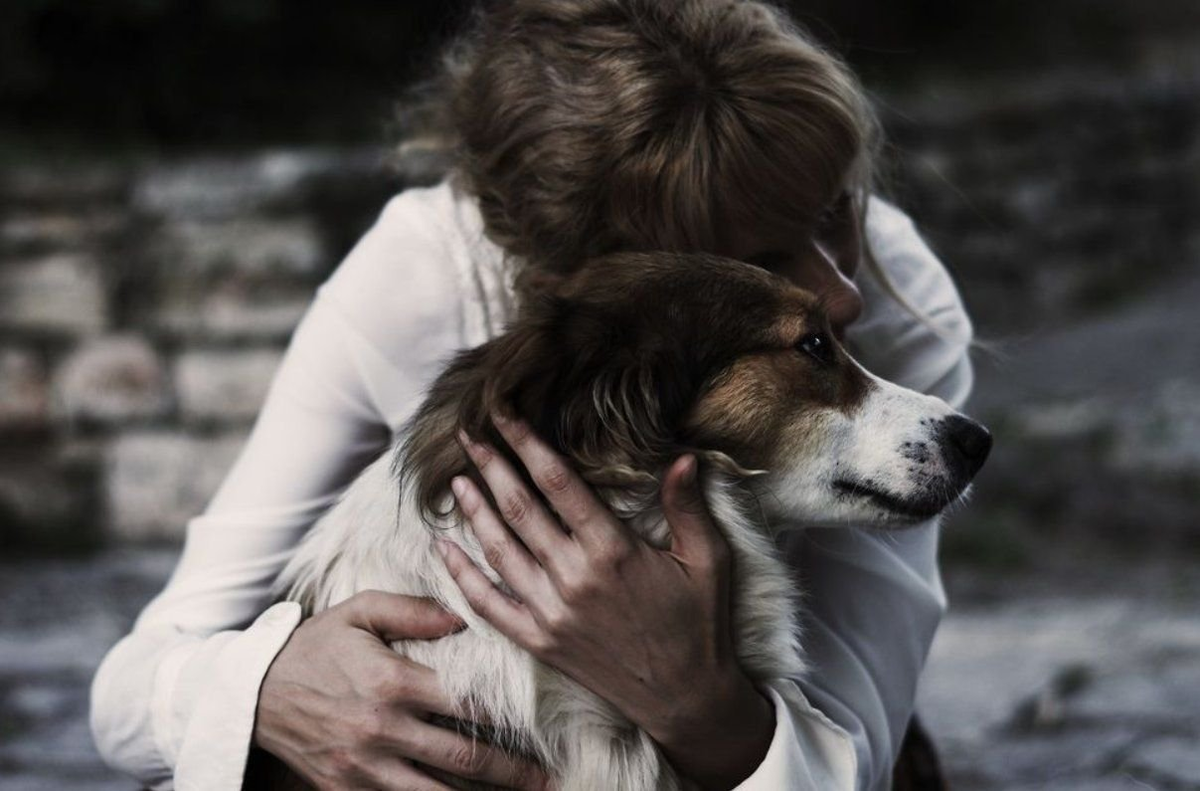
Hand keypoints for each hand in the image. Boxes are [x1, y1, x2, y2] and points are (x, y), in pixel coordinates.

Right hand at [254, 590, 551, 789]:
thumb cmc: (315, 646)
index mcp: (391, 682)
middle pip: (462, 756)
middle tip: (547, 777)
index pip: (465, 700)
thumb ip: (412, 609)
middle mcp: (382, 729)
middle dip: (510, 770)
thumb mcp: (358, 610)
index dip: (508, 713)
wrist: (253, 693)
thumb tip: (462, 618)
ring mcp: (364, 768)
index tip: (541, 719)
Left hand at [437, 413, 773, 788]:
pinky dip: (460, 576)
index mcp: (613, 551)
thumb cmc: (701, 624)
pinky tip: (444, 549)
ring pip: (499, 551)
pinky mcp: (539, 642)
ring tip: (457, 480)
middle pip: (519, 510)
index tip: (504, 414)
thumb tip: (684, 455)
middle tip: (468, 434)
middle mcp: (574, 578)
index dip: (527, 443)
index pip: (558, 483)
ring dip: (473, 512)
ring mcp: (551, 613)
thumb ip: (689, 507)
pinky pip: (488, 605)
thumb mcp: (708, 560)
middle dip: (491, 466)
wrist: (687, 700)